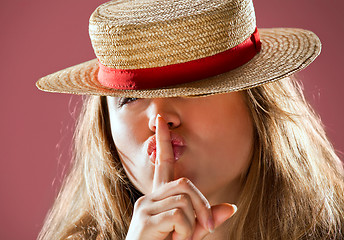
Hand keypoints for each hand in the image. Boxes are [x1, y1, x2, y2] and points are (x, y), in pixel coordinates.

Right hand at [126, 115, 236, 239]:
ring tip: (180, 238)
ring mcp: (145, 207)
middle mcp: (149, 197)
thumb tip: (231, 207)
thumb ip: (206, 219)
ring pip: (185, 199)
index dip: (162, 141)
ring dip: (193, 223)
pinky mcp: (145, 219)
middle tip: (201, 228)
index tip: (160, 121)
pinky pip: (179, 215)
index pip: (161, 162)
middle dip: (201, 206)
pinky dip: (185, 231)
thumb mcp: (189, 233)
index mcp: (158, 197)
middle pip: (186, 184)